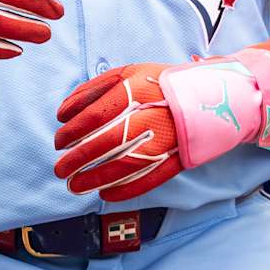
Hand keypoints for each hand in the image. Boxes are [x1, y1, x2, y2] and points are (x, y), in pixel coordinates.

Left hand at [52, 49, 269, 201]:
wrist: (211, 95)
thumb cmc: (161, 84)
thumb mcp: (129, 74)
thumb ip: (93, 89)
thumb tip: (63, 112)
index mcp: (135, 92)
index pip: (94, 116)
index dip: (72, 131)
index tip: (59, 141)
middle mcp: (148, 117)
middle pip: (104, 143)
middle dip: (77, 159)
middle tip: (61, 169)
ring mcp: (164, 141)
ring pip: (123, 166)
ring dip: (95, 179)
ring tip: (75, 186)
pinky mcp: (177, 160)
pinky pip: (148, 180)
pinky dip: (125, 190)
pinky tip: (106, 195)